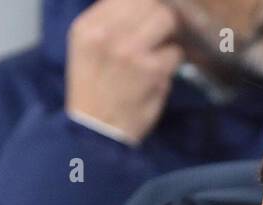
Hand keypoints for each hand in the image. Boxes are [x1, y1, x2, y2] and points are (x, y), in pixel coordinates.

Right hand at [66, 0, 184, 144]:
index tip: (146, 16)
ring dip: (167, 35)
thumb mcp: (87, 49)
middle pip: (149, 2)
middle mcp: (106, 34)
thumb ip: (109, 22)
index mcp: (87, 27)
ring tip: (158, 50)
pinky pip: (175, 51)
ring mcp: (130, 50)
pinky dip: (172, 60)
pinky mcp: (152, 70)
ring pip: (165, 18)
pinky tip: (159, 72)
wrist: (97, 132)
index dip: (142, 4)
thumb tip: (141, 3)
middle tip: (158, 32)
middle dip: (157, 16)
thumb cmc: (94, 90)